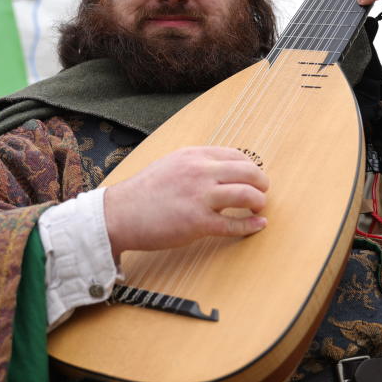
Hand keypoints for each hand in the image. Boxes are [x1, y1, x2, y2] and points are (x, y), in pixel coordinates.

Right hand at [104, 146, 268, 259]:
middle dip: (262, 183)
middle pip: (248, 171)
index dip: (251, 167)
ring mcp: (200, 197)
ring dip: (259, 202)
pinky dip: (250, 226)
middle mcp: (200, 172)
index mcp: (193, 155)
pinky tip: (257, 226)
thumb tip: (220, 172)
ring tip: (259, 209)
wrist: (119, 214)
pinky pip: (234, 224)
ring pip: (246, 195)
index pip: (236, 155)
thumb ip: (195, 166)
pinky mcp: (198, 223)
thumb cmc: (143, 193)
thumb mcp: (170, 165)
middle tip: (262, 193)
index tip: (253, 178)